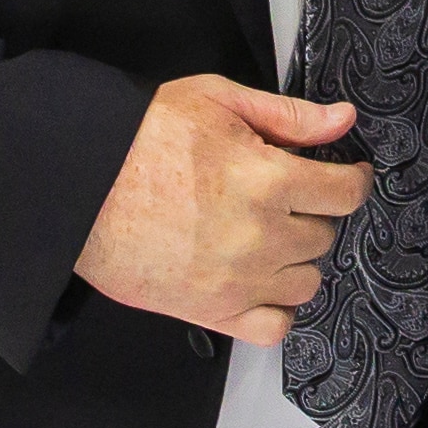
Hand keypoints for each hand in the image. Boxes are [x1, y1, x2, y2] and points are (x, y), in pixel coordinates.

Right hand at [73, 74, 368, 345]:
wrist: (77, 186)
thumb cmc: (140, 138)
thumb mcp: (216, 100)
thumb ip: (288, 115)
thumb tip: (343, 120)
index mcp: (267, 179)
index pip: (345, 193)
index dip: (350, 179)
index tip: (344, 176)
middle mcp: (260, 236)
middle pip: (324, 236)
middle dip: (311, 212)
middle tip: (283, 196)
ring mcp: (237, 281)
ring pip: (306, 282)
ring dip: (295, 259)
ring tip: (267, 236)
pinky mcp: (210, 312)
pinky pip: (272, 328)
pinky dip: (274, 309)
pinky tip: (258, 282)